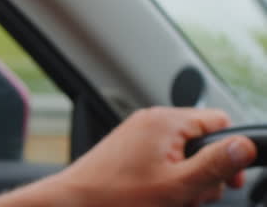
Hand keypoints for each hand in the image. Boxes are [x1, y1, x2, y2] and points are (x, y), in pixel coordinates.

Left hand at [55, 107, 255, 205]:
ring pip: (182, 154)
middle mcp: (151, 120)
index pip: (220, 122)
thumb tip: (245, 146)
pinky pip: (162, 159)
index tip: (227, 180)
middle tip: (191, 195)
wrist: (75, 202)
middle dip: (205, 171)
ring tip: (169, 199)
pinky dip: (167, 178)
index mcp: (166, 121)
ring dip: (185, 179)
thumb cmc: (118, 195)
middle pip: (201, 141)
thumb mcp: (179, 184)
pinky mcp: (129, 148)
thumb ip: (216, 164)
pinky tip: (156, 196)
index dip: (230, 153)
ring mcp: (138, 133)